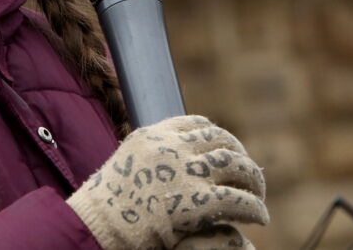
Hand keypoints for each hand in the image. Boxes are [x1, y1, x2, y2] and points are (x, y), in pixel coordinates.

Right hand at [68, 115, 267, 249]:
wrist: (92, 228)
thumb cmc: (102, 208)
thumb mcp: (123, 168)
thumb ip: (148, 159)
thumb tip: (164, 166)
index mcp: (154, 136)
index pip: (197, 124)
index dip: (218, 137)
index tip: (227, 150)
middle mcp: (172, 148)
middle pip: (222, 140)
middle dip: (241, 156)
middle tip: (250, 175)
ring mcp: (185, 173)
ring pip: (236, 165)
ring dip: (254, 180)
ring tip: (259, 195)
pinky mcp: (195, 202)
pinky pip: (237, 200)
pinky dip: (254, 207)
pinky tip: (259, 217)